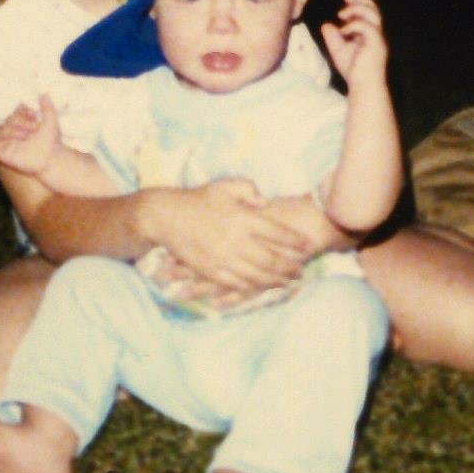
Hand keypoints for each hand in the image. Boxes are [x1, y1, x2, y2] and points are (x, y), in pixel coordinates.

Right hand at [0, 96, 60, 176]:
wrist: (51, 159)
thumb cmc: (51, 141)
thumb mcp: (51, 121)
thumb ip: (47, 107)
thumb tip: (43, 93)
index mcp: (23, 121)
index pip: (15, 110)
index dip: (23, 111)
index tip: (35, 115)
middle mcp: (13, 129)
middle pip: (8, 118)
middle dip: (22, 122)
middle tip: (34, 129)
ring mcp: (6, 141)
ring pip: (2, 129)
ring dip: (16, 132)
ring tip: (28, 138)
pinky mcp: (1, 153)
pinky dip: (4, 142)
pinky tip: (17, 144)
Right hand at [143, 179, 312, 292]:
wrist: (166, 216)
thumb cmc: (197, 198)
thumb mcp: (224, 185)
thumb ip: (249, 189)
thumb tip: (266, 202)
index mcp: (241, 218)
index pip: (276, 232)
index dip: (294, 240)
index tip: (307, 245)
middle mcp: (235, 240)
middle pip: (270, 258)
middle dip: (289, 266)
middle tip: (302, 269)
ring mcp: (222, 258)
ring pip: (256, 274)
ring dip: (275, 280)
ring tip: (289, 281)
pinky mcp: (210, 270)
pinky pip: (236, 282)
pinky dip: (252, 286)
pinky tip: (262, 287)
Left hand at [320, 0, 387, 88]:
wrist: (363, 86)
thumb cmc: (354, 71)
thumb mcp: (339, 50)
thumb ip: (333, 37)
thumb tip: (326, 24)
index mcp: (370, 33)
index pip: (369, 11)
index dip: (358, 1)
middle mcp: (376, 34)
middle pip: (374, 8)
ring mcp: (378, 38)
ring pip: (372, 14)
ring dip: (356, 10)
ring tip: (342, 14)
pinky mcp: (376, 44)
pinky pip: (367, 27)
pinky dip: (354, 25)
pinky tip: (344, 31)